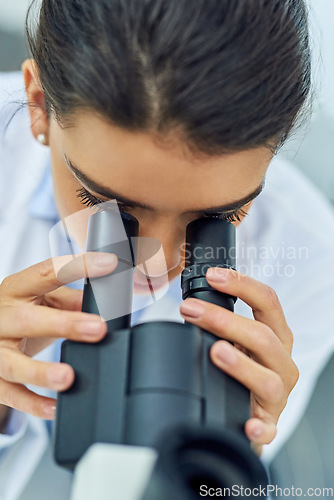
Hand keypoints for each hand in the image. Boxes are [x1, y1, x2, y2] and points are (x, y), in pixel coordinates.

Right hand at [0, 252, 116, 422]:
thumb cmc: (20, 314)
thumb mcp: (43, 300)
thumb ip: (72, 301)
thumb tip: (106, 302)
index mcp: (16, 290)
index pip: (45, 272)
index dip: (77, 267)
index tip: (108, 265)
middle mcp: (2, 317)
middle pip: (29, 320)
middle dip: (64, 325)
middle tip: (97, 328)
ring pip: (13, 363)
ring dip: (41, 372)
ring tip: (68, 378)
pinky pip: (11, 395)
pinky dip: (33, 403)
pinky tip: (55, 407)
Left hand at [179, 267, 298, 454]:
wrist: (251, 413)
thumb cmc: (242, 371)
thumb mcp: (237, 341)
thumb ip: (221, 323)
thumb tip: (190, 302)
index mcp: (276, 336)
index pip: (267, 301)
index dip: (242, 284)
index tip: (213, 276)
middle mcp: (281, 362)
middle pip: (263, 336)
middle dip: (224, 320)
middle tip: (190, 311)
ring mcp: (278, 394)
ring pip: (269, 379)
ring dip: (242, 364)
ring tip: (217, 352)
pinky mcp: (269, 424)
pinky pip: (269, 428)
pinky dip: (259, 426)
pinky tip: (246, 423)